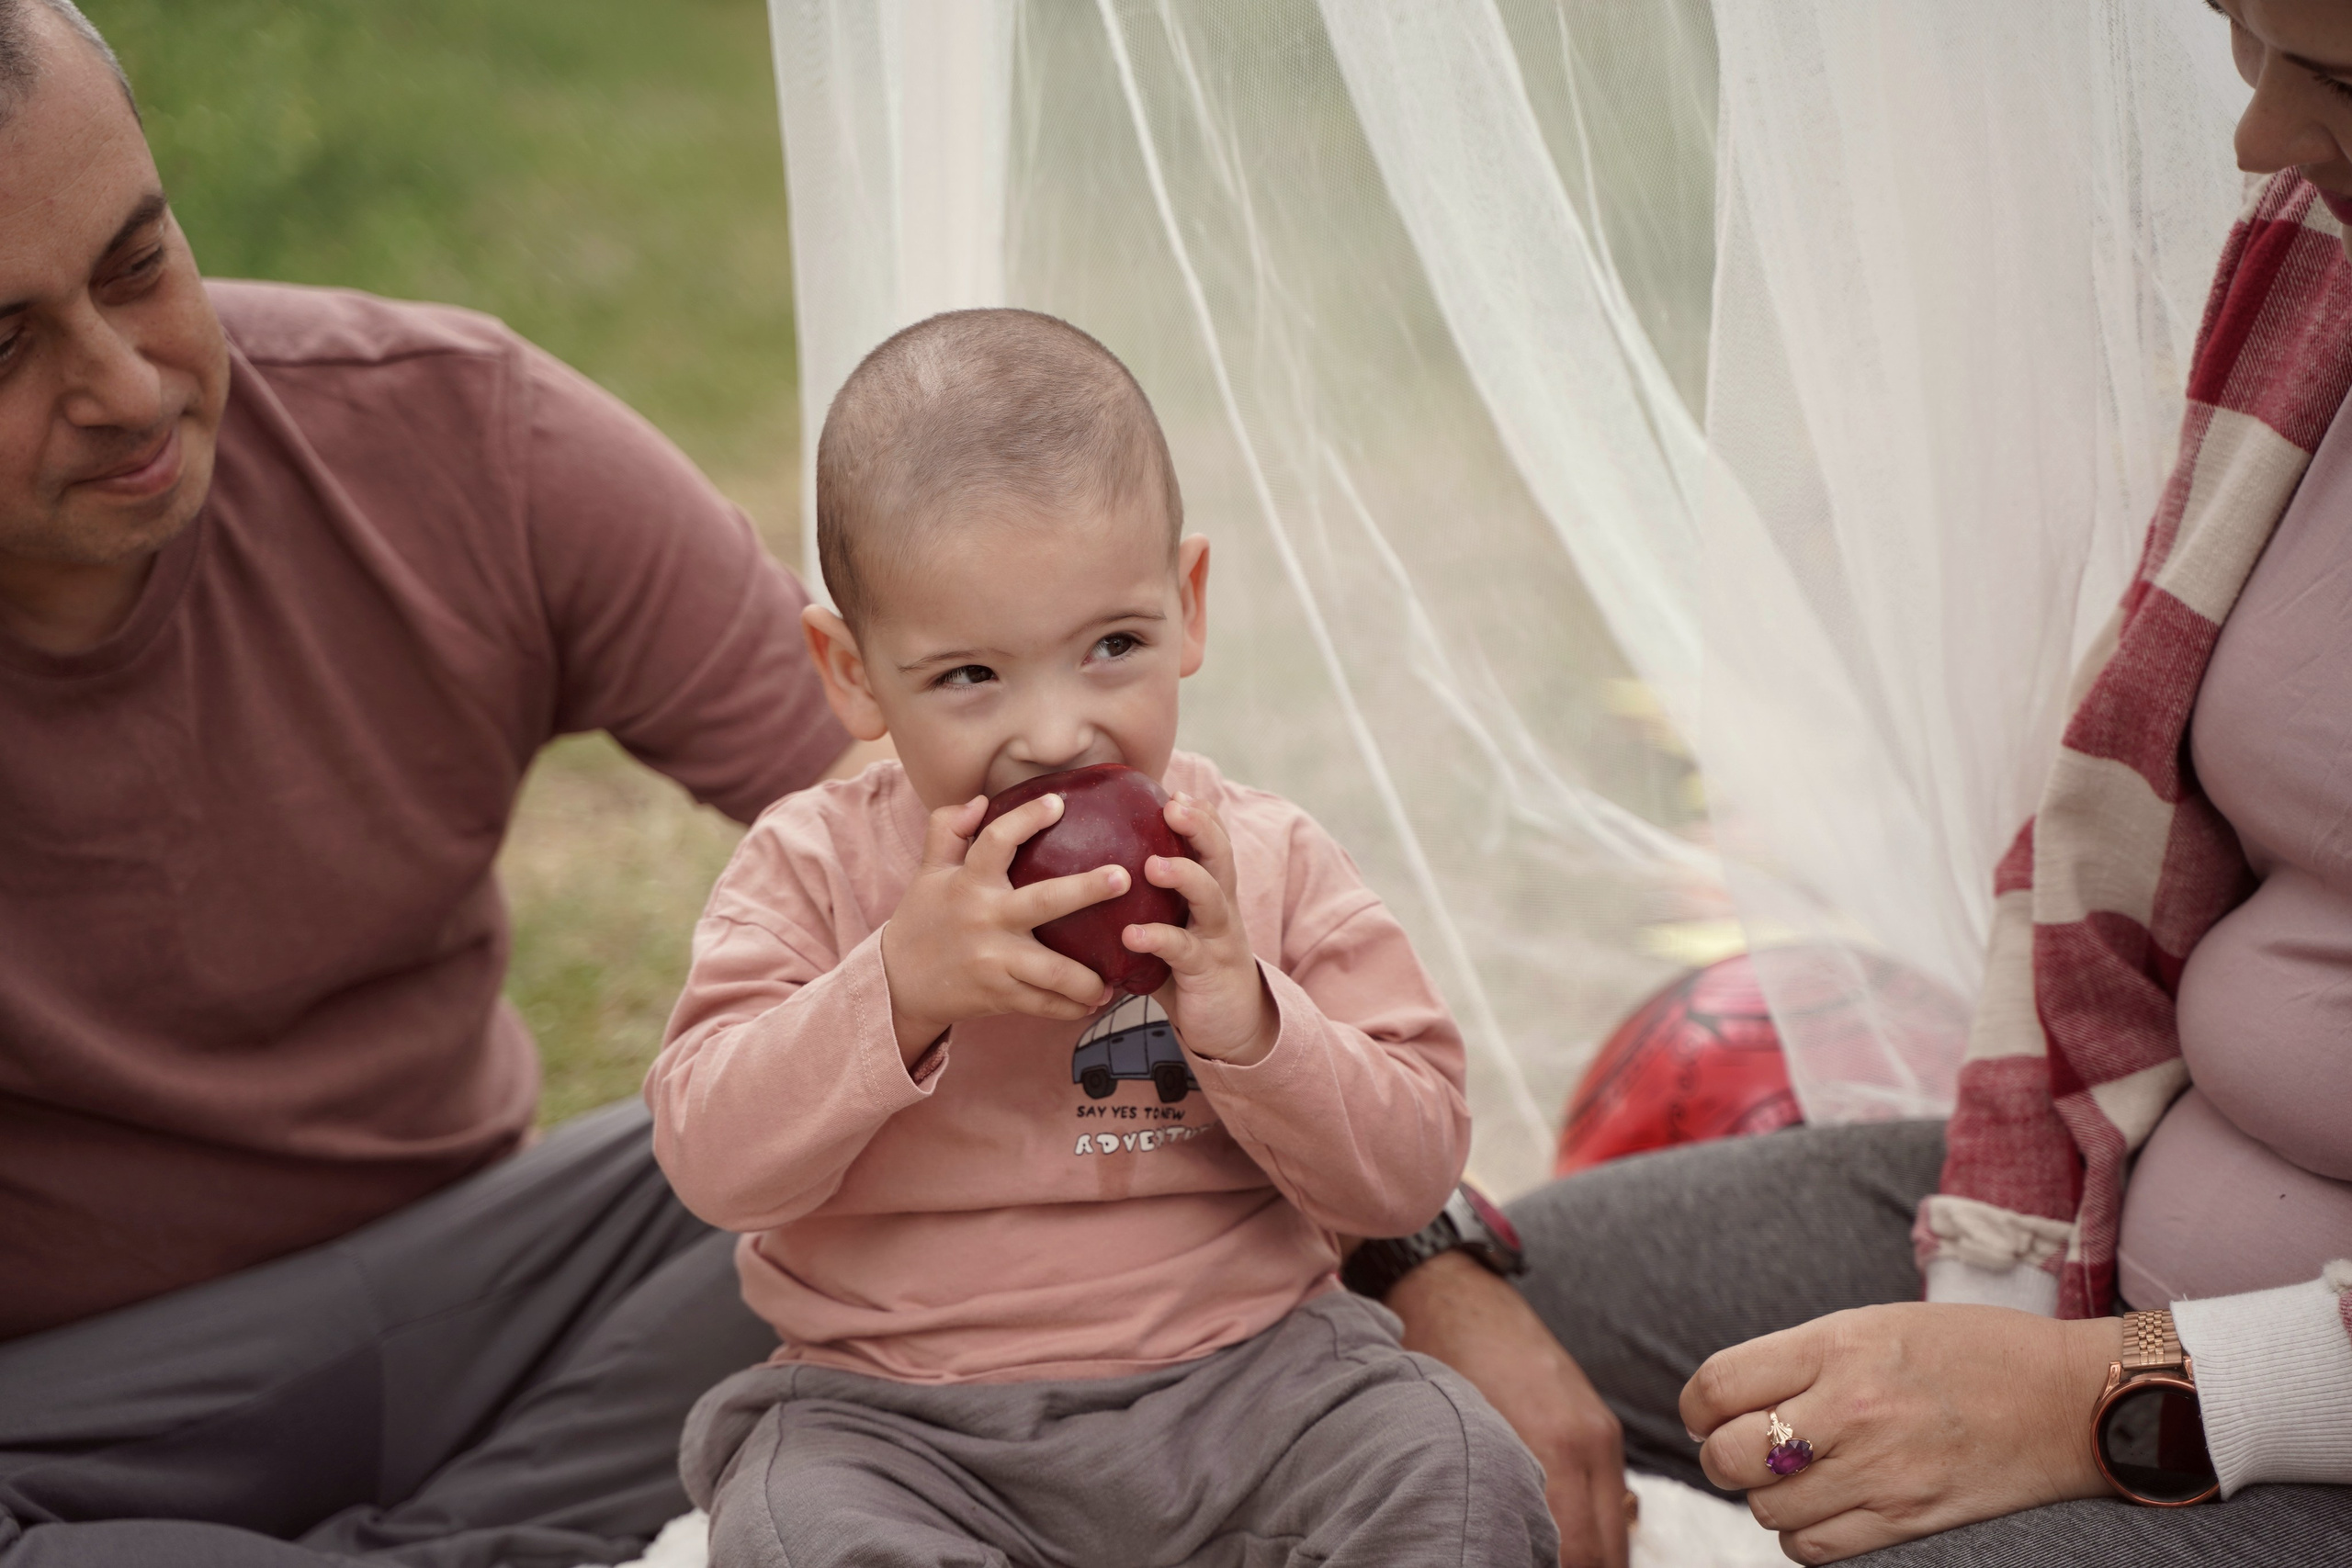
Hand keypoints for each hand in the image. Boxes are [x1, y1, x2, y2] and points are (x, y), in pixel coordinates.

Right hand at [881, 792, 1119, 1063]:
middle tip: (1123, 878)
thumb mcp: (928, 872)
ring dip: (1088, 978)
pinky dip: (1071, 1007)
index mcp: (969, 883)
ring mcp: (994, 960)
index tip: (1058, 803)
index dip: (1027, 819)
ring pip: (1052, 970)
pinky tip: (1093, 1002)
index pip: (997, 841)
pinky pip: (1044, 1003)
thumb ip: (947, 830)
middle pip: (1044, 902)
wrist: (897, 983)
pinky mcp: (999, 995)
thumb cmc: (922, 920)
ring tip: (1113, 978)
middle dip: (1086, 890)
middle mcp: (985, 919)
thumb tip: (979, 801)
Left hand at [1121, 792, 1277, 1064]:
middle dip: (1200, 827)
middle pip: (1220, 856)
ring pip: (1211, 897)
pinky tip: (1132, 934)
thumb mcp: (1173, 927)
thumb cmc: (1188, 970)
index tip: (1174, 791)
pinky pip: (1184, 950)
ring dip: (1184, 876)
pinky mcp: (1208, 970)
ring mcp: (1218, 938)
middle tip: (1174, 806)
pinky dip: (1159, 938)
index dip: (1200, 815)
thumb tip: (1086, 873)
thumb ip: (1145, 902)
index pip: (1212, 842)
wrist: (1230, 1025)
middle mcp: (1220, 908)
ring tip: (1153, 864)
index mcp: (1211, 892)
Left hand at [1388, 1251, 1629, 1567]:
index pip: (1577, 1555)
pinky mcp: (1599, 1422)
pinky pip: (1611, 1496)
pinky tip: (1558, 1541)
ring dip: (1589, 1559)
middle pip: (1605, 1553)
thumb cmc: (1430, 1361)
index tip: (1516, 1566)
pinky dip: (1594, 1528)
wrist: (1448, 1288)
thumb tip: (1487, 1548)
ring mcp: (1599, 1432)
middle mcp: (1586, 1443)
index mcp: (1550, 1449)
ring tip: (1544, 1561)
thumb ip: (1484, 1500)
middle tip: (1528, 1567)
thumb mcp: (1448, 1439)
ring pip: (1615, 1531)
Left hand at [1680, 1302, 2124, 1563]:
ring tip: (1795, 1477)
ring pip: (1766, 1508)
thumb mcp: (1875, 1325)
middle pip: (1728, 1455)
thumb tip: (1727, 1400)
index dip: (1697, 1406)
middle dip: (1721, 1456)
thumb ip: (1801, 1359)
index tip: (1709, 1411)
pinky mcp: (1907, 1520)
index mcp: (1835, 1346)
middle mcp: (1848, 1408)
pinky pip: (1813, 1547)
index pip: (1717, 1384)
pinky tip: (1822, 1510)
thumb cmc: (1971, 1350)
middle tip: (1743, 1449)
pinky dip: (1802, 1535)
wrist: (2070, 1399)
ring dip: (1766, 1497)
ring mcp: (1878, 1470)